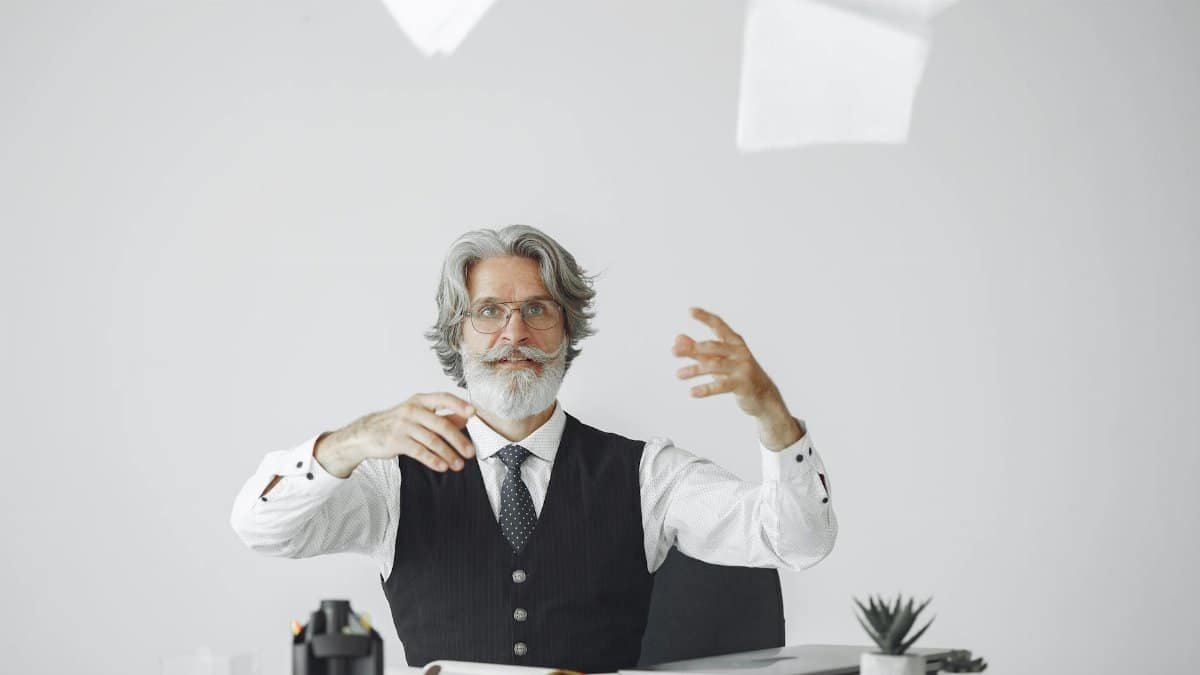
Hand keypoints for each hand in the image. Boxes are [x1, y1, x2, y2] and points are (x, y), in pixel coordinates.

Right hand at [317, 392, 476, 476]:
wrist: (366, 434)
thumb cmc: (397, 423)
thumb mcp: (418, 415)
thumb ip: (441, 416)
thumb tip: (465, 417)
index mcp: (420, 400)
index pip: (443, 398)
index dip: (459, 405)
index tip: (473, 413)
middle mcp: (412, 410)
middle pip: (441, 425)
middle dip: (458, 440)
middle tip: (470, 452)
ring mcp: (403, 425)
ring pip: (432, 441)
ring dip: (448, 454)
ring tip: (458, 465)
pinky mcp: (396, 440)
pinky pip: (419, 451)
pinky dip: (433, 460)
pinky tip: (442, 466)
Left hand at [672, 306, 788, 420]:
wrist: (764, 397)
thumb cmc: (738, 376)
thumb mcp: (718, 361)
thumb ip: (698, 351)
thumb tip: (677, 339)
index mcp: (735, 343)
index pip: (719, 326)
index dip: (705, 317)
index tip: (690, 310)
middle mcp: (740, 352)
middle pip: (713, 346)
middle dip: (693, 348)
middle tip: (674, 352)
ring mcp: (743, 367)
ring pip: (714, 366)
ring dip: (694, 370)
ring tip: (678, 375)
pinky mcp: (744, 384)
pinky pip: (722, 385)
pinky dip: (706, 389)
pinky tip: (692, 392)